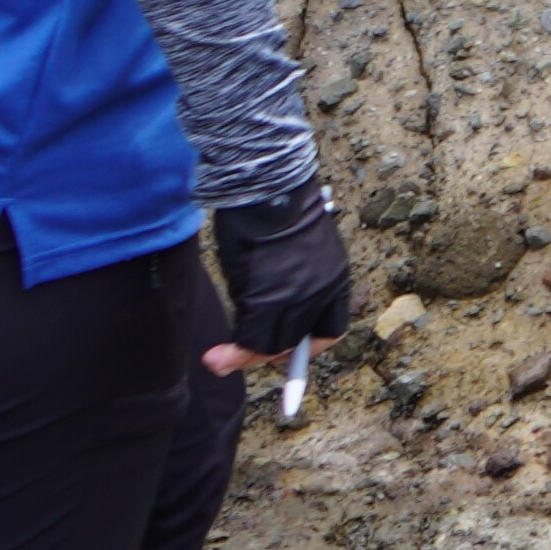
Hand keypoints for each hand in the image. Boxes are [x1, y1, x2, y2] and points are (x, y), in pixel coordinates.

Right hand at [204, 186, 349, 370]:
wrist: (269, 190)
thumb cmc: (276, 211)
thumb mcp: (298, 250)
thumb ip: (290, 283)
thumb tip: (263, 310)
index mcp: (334, 278)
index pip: (331, 328)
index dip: (309, 346)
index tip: (287, 351)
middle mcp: (321, 292)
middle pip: (297, 340)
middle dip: (270, 352)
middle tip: (244, 354)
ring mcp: (296, 298)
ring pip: (271, 344)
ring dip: (245, 355)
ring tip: (219, 359)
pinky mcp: (267, 300)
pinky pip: (250, 339)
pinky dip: (232, 352)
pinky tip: (216, 355)